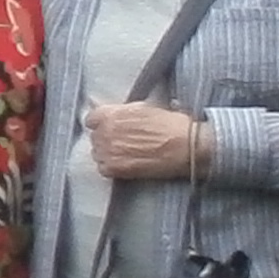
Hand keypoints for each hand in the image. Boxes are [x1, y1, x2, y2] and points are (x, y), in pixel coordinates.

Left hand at [82, 101, 206, 184]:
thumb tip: (114, 113)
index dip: (100, 124)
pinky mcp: (115, 168)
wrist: (186, 146)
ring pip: (97, 154)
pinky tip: (127, 166)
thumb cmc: (171, 125)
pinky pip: (103, 169)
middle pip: (95, 137)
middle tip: (123, 143)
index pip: (91, 119)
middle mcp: (105, 131)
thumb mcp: (145, 108)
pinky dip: (112, 169)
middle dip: (106, 140)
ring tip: (127, 155)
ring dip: (108, 155)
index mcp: (111, 114)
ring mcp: (108, 151)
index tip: (108, 128)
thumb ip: (123, 111)